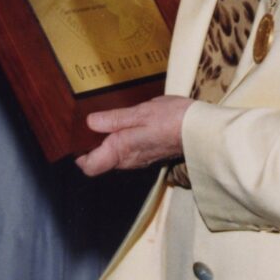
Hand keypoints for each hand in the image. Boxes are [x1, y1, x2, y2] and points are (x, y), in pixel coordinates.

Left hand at [76, 95, 192, 176]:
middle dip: (92, 144)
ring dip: (108, 140)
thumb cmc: (172, 120)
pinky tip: (128, 122)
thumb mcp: (140, 113)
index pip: (90, 166)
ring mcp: (140, 159)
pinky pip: (129, 150)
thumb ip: (113, 119)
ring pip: (115, 155)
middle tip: (90, 121)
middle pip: (101, 160)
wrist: (202, 129)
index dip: (79, 154)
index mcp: (121, 151)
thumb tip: (90, 123)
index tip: (77, 137)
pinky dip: (123, 139)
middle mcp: (129, 161)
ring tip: (108, 119)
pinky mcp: (151, 154)